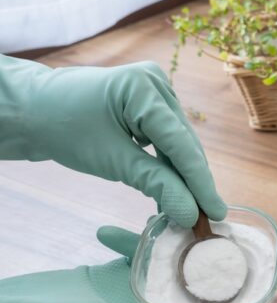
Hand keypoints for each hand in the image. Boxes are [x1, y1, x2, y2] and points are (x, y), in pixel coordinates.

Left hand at [0, 54, 225, 226]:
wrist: (35, 110)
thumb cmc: (64, 130)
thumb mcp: (112, 161)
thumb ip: (156, 184)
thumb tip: (192, 213)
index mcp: (144, 88)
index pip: (181, 145)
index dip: (200, 183)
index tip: (217, 213)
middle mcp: (157, 82)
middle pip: (185, 143)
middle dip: (195, 181)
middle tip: (209, 219)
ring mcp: (156, 89)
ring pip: (180, 142)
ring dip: (185, 175)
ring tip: (195, 209)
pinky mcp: (152, 101)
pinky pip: (170, 137)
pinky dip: (172, 164)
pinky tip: (178, 189)